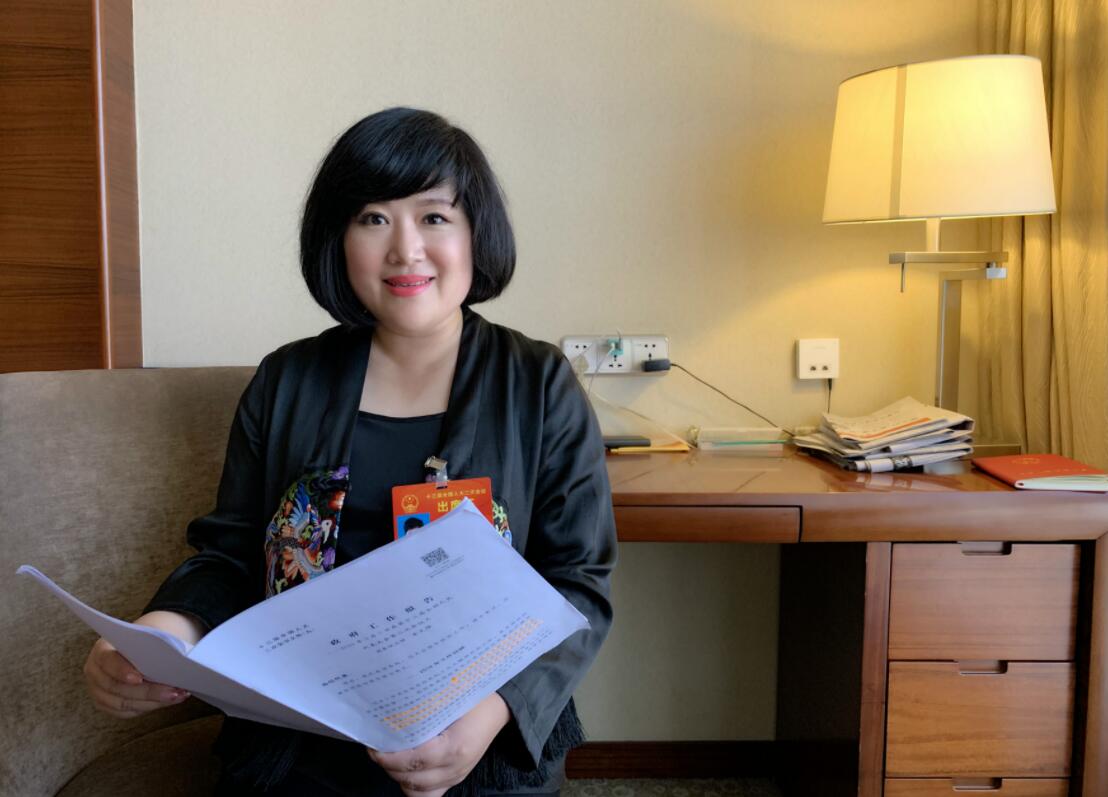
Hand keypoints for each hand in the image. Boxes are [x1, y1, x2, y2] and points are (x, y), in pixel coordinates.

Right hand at [82, 610, 204, 718]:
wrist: (136, 648)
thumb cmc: (143, 642)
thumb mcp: (146, 638)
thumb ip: (152, 647)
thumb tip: (176, 659)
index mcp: (101, 650)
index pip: (108, 661)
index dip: (122, 671)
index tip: (139, 678)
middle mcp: (95, 672)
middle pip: (117, 687)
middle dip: (148, 691)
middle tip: (173, 691)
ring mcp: (98, 692)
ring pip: (123, 703)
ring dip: (153, 702)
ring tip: (177, 696)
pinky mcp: (107, 705)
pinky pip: (127, 711)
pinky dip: (150, 707)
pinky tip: (169, 701)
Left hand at [368, 692, 509, 796]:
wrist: (499, 708)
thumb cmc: (473, 698)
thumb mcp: (450, 698)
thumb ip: (424, 708)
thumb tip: (391, 711)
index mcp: (455, 745)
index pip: (415, 759)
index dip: (389, 756)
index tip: (373, 745)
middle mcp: (455, 767)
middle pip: (412, 778)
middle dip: (388, 766)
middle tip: (375, 748)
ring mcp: (456, 776)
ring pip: (416, 790)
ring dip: (397, 776)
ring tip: (388, 758)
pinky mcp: (455, 780)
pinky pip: (428, 795)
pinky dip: (412, 786)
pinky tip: (405, 771)